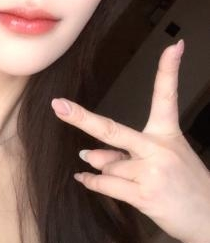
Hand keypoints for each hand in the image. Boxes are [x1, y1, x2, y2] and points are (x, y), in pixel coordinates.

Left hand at [51, 40, 209, 242]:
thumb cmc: (184, 186)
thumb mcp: (163, 161)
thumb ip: (126, 155)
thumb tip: (89, 155)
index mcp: (168, 133)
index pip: (167, 96)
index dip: (170, 70)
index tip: (175, 46)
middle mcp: (159, 149)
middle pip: (113, 130)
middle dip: (82, 119)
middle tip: (58, 106)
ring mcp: (152, 172)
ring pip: (107, 164)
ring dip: (103, 168)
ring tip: (121, 175)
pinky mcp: (145, 196)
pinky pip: (106, 185)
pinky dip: (92, 181)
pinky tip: (83, 178)